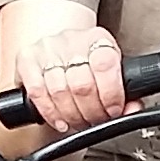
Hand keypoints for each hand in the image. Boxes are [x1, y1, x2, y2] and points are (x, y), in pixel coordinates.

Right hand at [10, 22, 129, 136]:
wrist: (61, 47)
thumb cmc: (88, 64)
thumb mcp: (111, 72)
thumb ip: (126, 93)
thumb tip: (132, 110)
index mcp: (97, 38)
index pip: (105, 65)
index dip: (110, 95)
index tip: (113, 110)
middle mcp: (71, 40)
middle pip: (81, 85)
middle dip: (92, 112)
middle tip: (96, 120)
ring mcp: (46, 49)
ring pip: (59, 91)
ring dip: (72, 116)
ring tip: (80, 122)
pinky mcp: (26, 59)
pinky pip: (37, 92)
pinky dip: (50, 113)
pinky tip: (60, 120)